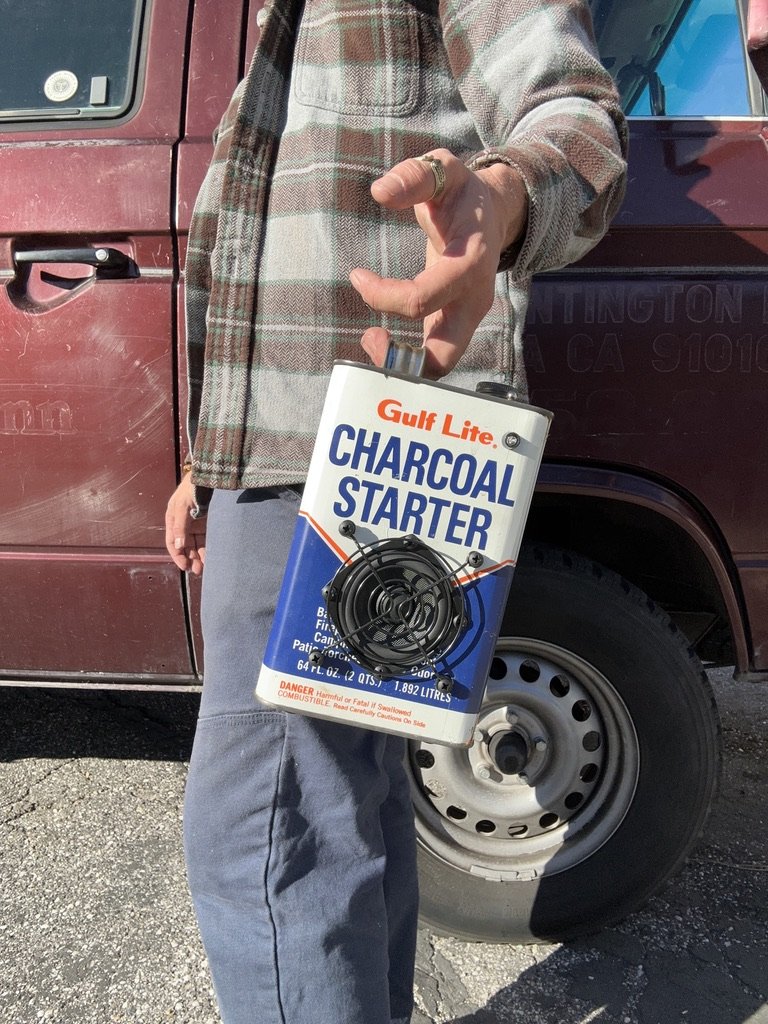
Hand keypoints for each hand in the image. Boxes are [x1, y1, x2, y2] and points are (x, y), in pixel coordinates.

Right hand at [165, 473, 205, 575]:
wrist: (207, 476)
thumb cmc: (191, 489)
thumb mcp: (182, 506)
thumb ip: (180, 526)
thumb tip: (178, 546)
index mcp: (172, 520)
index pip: (172, 542)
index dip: (177, 556)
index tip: (184, 567)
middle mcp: (182, 524)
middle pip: (184, 546)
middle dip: (189, 559)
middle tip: (197, 571)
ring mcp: (194, 524)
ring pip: (195, 545)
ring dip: (198, 557)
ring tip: (204, 568)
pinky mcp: (205, 523)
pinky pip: (204, 539)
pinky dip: (206, 548)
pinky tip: (210, 557)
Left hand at [349, 149, 527, 378]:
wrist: (493, 212)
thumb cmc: (461, 192)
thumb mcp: (443, 169)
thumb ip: (414, 177)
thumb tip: (381, 192)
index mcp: (470, 263)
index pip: (422, 298)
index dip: (384, 296)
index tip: (357, 276)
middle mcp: (474, 299)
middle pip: (443, 355)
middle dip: (401, 359)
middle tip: (368, 336)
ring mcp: (468, 317)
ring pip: (440, 365)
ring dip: (402, 366)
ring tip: (372, 338)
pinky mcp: (457, 325)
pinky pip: (434, 357)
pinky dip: (406, 359)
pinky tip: (383, 337)